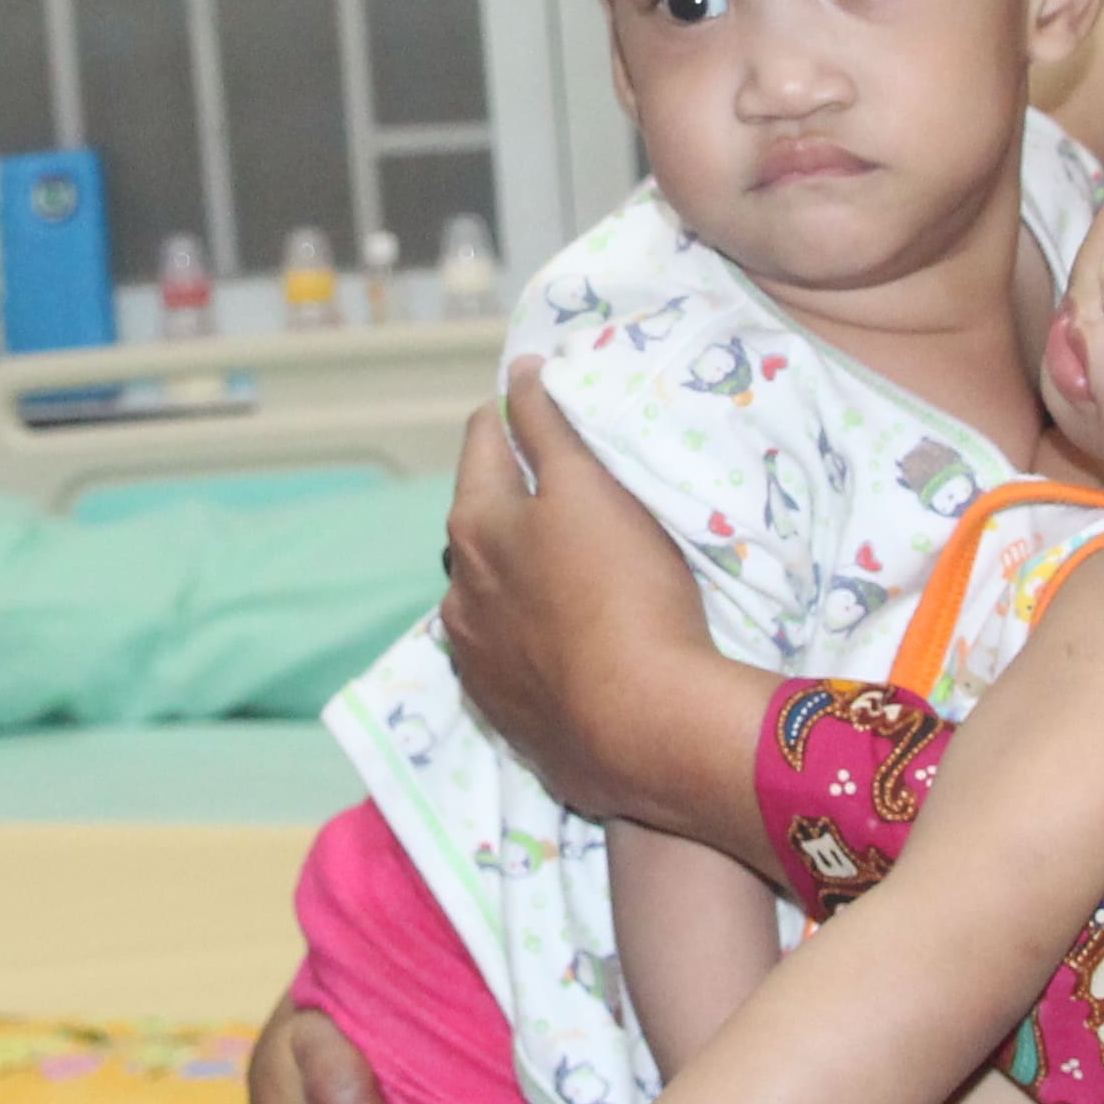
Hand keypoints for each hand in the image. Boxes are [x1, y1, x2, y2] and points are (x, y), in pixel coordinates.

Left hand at [440, 362, 749, 845]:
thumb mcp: (592, 489)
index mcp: (474, 527)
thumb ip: (548, 426)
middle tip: (568, 488)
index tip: (544, 405)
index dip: (514, 414)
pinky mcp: (504, 712)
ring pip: (487, 592)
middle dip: (512, 496)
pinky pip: (506, 654)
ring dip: (515, 572)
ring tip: (569, 570)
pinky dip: (528, 634)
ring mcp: (477, 658)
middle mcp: (458, 592)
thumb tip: (518, 373)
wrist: (645, 730)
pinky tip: (566, 641)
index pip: (482, 442)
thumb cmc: (625, 594)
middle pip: (479, 520)